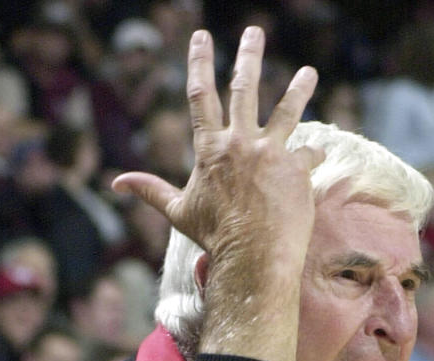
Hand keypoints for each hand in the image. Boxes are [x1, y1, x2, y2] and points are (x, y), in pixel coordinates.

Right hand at [112, 27, 323, 360]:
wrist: (252, 256)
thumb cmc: (214, 237)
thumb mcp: (178, 211)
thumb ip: (150, 190)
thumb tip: (116, 183)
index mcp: (209, 148)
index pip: (200, 95)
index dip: (198, 62)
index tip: (200, 36)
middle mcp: (240, 142)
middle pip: (244, 87)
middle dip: (248, 55)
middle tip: (255, 31)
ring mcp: (270, 152)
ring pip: (287, 110)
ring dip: (299, 88)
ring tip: (309, 73)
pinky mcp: (296, 167)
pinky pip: (308, 154)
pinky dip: (312, 156)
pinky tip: (318, 155)